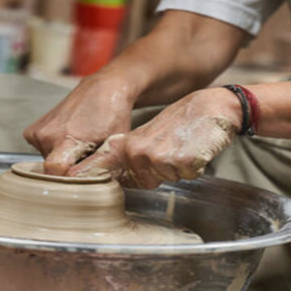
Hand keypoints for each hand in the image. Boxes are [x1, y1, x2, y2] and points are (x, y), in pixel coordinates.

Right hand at [23, 74, 134, 174]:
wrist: (103, 90)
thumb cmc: (113, 116)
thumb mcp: (115, 146)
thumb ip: (103, 168)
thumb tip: (95, 190)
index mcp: (66, 139)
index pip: (54, 172)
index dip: (68, 180)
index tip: (80, 177)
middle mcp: (47, 135)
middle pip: (53, 171)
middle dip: (69, 169)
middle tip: (86, 156)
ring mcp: (37, 132)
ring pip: (47, 162)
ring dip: (63, 159)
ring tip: (79, 145)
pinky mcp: (32, 131)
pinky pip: (42, 152)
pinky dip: (54, 150)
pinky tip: (68, 140)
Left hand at [67, 89, 241, 188]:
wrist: (212, 108)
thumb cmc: (182, 120)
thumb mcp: (148, 133)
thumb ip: (131, 153)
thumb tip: (113, 175)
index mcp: (128, 145)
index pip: (108, 169)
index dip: (97, 175)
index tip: (78, 178)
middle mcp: (139, 152)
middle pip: (146, 182)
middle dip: (161, 172)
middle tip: (172, 150)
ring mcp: (159, 158)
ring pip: (168, 180)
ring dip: (178, 170)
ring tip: (184, 147)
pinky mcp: (181, 163)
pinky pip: (186, 177)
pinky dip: (193, 168)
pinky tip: (195, 150)